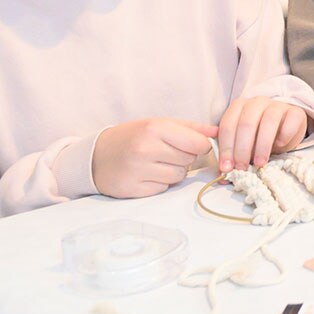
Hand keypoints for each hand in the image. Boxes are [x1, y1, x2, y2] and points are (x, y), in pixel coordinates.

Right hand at [91, 118, 217, 198]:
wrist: (96, 156)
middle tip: (167, 152)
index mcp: (155, 128)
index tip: (192, 145)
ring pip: (179, 176)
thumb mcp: (159, 124)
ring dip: (173, 171)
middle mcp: (146, 149)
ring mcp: (139, 170)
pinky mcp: (134, 189)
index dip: (200, 146)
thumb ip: (191, 127)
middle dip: (184, 157)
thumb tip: (218, 132)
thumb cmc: (132, 136)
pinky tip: (147, 174)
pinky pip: (163, 188)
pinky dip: (160, 183)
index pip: (198, 143)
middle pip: (189, 160)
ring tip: (156, 163)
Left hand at [216, 97, 308, 172]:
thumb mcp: (242, 142)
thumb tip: (220, 165)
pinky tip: (280, 145)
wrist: (285, 128)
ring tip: (260, 163)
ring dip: (262, 145)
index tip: (227, 168)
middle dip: (242, 149)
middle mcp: (256, 103)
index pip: (228, 125)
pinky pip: (290, 121)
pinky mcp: (295, 112)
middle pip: (246, 124)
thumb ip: (230, 150)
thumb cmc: (259, 136)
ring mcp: (277, 105)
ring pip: (268, 121)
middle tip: (242, 168)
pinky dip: (284, 135)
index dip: (226, 148)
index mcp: (239, 107)